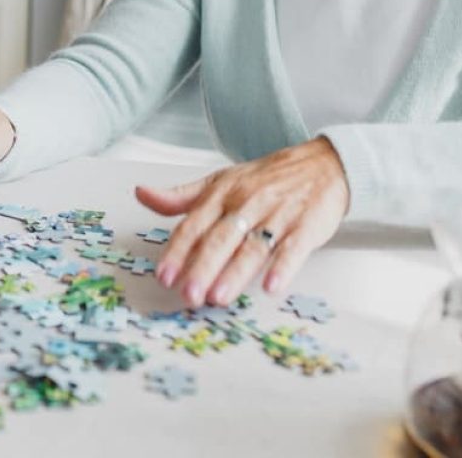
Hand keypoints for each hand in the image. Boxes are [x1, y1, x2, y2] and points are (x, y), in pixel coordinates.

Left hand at [135, 137, 349, 307]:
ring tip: (218, 297)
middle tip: (188, 294)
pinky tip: (271, 287)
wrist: (320, 164)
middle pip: (220, 238)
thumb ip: (180, 195)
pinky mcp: (306, 225)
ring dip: (235, 272)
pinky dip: (283, 267)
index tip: (163, 276)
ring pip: (251, 246)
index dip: (177, 251)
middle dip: (202, 267)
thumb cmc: (264, 179)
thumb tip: (141, 194)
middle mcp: (246, 203)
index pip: (194, 224)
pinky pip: (293, 248)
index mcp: (221, 193)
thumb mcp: (219, 181)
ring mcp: (277, 214)